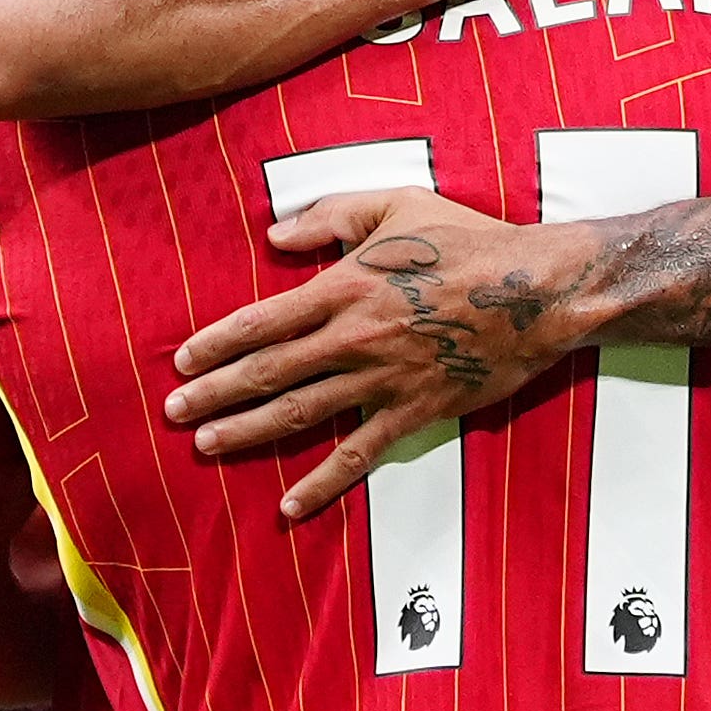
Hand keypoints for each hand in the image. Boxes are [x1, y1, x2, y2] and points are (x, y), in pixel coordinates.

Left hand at [166, 186, 605, 520]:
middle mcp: (356, 336)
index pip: (264, 321)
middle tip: (173, 412)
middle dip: (216, 394)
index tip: (182, 362)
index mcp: (347, 285)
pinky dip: (323, 482)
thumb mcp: (397, 205)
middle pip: (271, 371)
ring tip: (206, 445)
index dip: (217, 344)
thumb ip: (331, 215)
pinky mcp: (415, 411)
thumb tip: (274, 233)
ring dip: (249, 432)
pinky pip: (360, 453)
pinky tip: (290, 504)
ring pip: (303, 412)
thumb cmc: (468, 240)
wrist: (537, 289)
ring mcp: (384, 378)